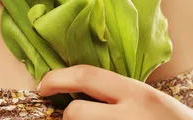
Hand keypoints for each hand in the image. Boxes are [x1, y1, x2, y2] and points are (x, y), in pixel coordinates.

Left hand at [37, 64, 192, 118]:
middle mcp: (130, 118)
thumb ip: (120, 95)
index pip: (87, 76)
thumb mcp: (151, 101)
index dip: (57, 77)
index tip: (42, 84)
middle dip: (70, 116)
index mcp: (138, 95)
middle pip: (75, 114)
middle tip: (77, 117)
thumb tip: (78, 93)